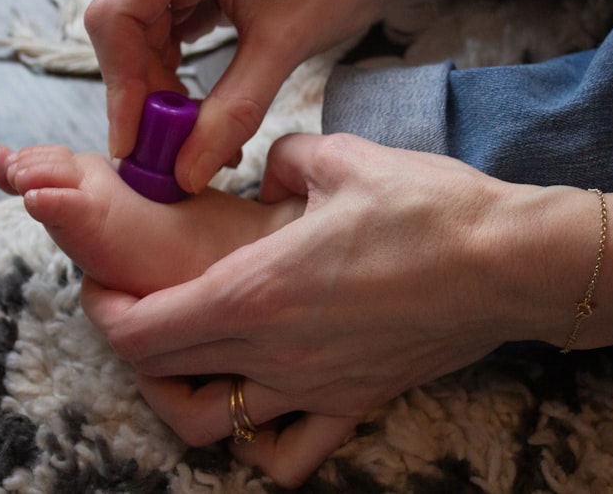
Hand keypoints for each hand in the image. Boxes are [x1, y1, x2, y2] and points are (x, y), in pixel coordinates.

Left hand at [81, 134, 574, 481]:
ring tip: (190, 359)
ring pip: (212, 422)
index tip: (103, 285)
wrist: (509, 264)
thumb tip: (273, 168)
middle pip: (162, 373)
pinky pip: (290, 454)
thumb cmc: (429, 208)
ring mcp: (313, 389)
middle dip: (132, 342)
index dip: (106, 311)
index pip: (143, 329)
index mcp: (256, 289)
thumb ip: (287, 158)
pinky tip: (263, 405)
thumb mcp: (343, 158)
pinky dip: (262, 442)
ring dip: (183, 393)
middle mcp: (273, 352)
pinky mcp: (354, 404)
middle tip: (136, 306)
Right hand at [85, 0, 422, 192]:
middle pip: (124, 32)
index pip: (118, 20)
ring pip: (139, 37)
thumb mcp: (286, 45)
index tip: (135, 148)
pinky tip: (198, 109)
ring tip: (194, 139)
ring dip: (161, 91)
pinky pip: (162, 31)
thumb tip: (186, 172)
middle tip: (171, 155)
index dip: (121, 90)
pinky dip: (175, 73)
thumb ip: (232, 112)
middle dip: (145, 97)